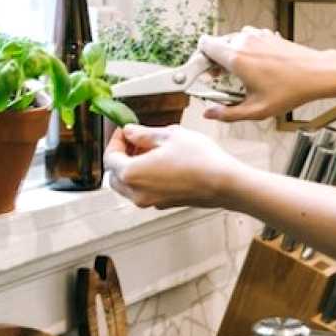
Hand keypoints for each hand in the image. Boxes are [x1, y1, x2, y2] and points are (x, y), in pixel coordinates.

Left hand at [104, 124, 242, 209]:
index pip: (110, 157)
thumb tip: (130, 132)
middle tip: (135, 140)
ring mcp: (151, 201)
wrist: (225, 183)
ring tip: (150, 150)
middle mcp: (137, 192)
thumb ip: (143, 134)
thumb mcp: (169, 136)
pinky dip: (145, 178)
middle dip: (121, 156)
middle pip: (115, 175)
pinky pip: (144, 191)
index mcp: (132, 173)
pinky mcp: (164, 204)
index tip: (124, 131)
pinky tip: (161, 163)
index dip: (115, 141)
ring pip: (129, 186)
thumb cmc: (201, 161)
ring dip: (132, 168)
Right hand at [199, 26, 335, 121]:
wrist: (316, 74)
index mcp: (236, 57)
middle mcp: (244, 41)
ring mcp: (257, 35)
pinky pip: (248, 39)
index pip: (205, 45)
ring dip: (232, 55)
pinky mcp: (268, 35)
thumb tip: (209, 114)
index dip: (200, 60)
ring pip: (233, 41)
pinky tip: (256, 67)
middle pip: (217, 45)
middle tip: (220, 79)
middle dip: (215, 61)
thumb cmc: (290, 90)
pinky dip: (246, 50)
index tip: (204, 74)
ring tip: (239, 74)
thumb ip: (228, 113)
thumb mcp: (256, 110)